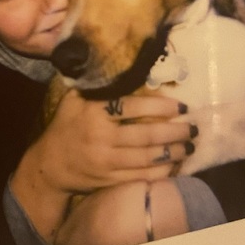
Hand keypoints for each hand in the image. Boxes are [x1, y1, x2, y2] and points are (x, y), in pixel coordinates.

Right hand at [34, 89, 195, 191]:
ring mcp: (106, 161)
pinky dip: (161, 172)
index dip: (159, 105)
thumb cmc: (67, 125)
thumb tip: (121, 64)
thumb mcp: (74, 99)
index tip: (180, 105)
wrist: (50, 164)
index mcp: (93, 112)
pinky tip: (176, 165)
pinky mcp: (110, 180)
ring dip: (173, 152)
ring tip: (190, 146)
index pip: (131, 106)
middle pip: (145, 134)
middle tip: (194, 127)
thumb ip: (95, 85)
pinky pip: (141, 176)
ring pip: (147, 158)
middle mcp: (101, 136)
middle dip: (174, 131)